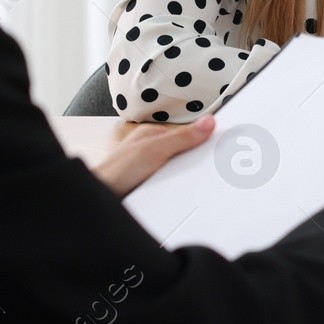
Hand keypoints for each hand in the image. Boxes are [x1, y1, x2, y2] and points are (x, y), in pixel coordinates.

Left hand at [92, 115, 215, 196]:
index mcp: (152, 135)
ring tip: (203, 182)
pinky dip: (180, 190)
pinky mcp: (150, 187)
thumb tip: (207, 122)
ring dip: (188, 178)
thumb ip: (181, 138)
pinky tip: (185, 195)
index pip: (187, 132)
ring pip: (180, 171)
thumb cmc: (116, 172)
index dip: (205, 137)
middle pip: (185, 152)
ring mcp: (150, 169)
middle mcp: (151, 150)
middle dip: (198, 160)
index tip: (224, 142)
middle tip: (217, 166)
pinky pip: (173, 187)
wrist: (98, 201)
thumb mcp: (153, 150)